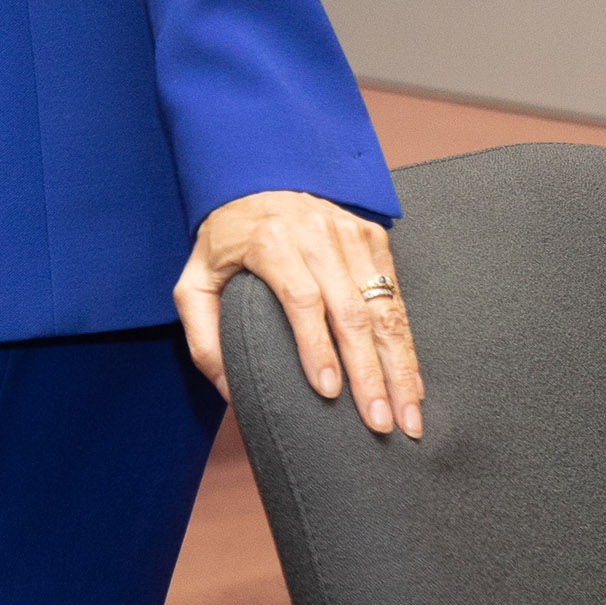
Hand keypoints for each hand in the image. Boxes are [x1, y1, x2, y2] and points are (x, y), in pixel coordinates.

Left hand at [175, 189, 424, 438]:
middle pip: (352, 311)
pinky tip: (411, 382)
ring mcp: (350, 234)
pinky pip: (397, 298)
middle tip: (380, 423)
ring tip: (407, 416)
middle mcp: (315, 234)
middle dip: (370, 374)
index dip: (316, 347)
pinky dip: (406, 344)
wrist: (257, 181)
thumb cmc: (225, 240)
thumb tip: (230, 390)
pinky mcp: (374, 237)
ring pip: (384, 309)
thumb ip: (202, 335)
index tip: (328, 392)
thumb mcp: (194, 280)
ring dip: (400, 367)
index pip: (302, 299)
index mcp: (270, 242)